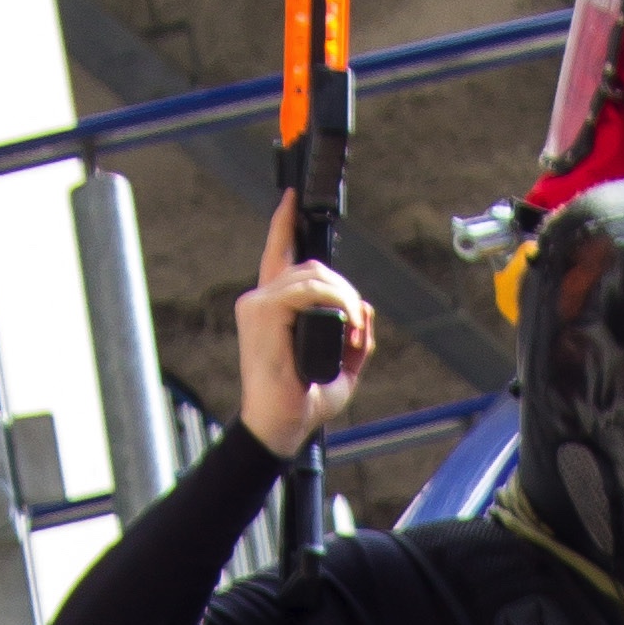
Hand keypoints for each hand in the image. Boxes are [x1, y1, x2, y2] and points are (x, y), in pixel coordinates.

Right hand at [235, 190, 374, 456]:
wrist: (281, 426)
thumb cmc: (302, 402)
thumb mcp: (342, 368)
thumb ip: (356, 339)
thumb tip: (366, 306)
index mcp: (271, 309)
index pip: (276, 255)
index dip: (284, 224)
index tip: (291, 198)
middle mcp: (259, 301)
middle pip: (309, 267)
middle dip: (342, 287)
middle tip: (359, 323)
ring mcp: (257, 305)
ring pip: (312, 275)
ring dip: (343, 297)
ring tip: (355, 329)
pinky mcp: (262, 312)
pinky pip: (307, 289)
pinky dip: (335, 302)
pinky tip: (347, 322)